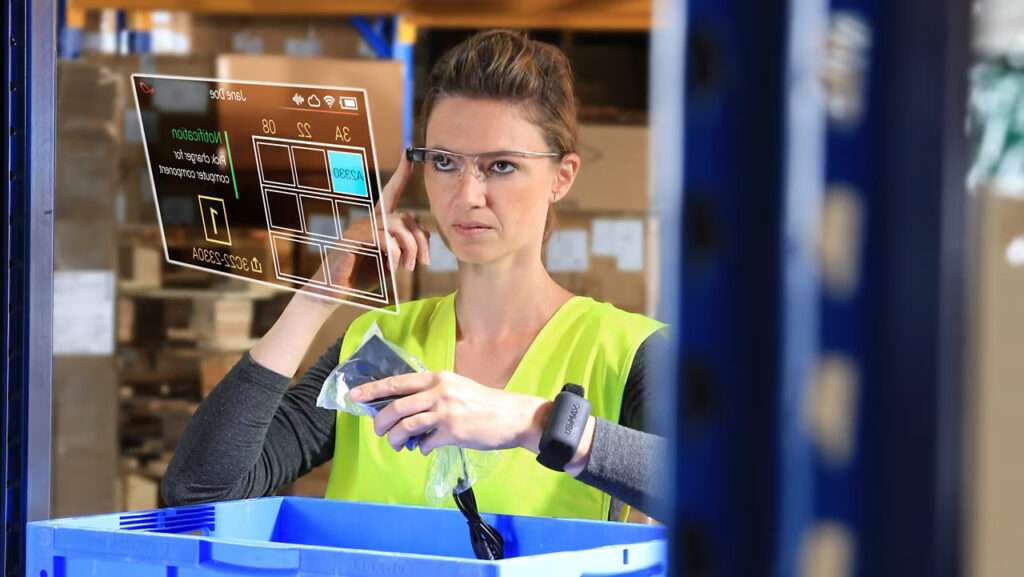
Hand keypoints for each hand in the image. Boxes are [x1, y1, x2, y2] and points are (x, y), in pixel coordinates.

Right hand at [336, 151, 430, 272]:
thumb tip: (425, 234)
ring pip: (397, 226)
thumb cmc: (362, 276)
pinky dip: (395, 254)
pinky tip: (392, 267)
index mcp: (377, 223)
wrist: (333, 292)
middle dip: (420, 240)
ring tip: (409, 267)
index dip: (401, 175)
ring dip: (410, 249)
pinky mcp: (352, 240)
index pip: (391, 194)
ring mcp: (358, 228)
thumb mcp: (391, 261)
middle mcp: (367, 220)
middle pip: (406, 217)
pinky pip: (383, 238)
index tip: (409, 154)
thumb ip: (406, 245)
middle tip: (423, 262)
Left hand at [348, 371, 548, 454]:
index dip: (372, 390)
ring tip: (398, 444)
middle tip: (378, 431)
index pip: (397, 383)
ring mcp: (445, 412)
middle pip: (396, 407)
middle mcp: (438, 391)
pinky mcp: (452, 432)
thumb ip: (431, 394)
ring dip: (396, 439)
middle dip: (380, 422)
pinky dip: (421, 448)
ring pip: (405, 427)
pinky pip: (425, 443)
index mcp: (437, 378)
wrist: (512, 416)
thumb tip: (403, 410)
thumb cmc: (483, 403)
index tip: (354, 396)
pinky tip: (427, 448)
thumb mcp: (456, 387)